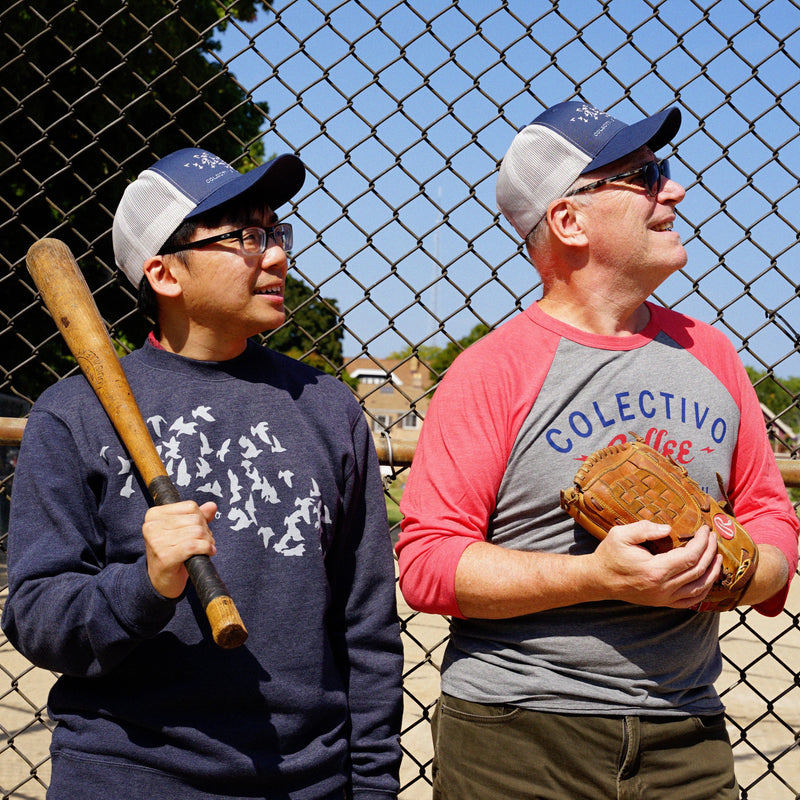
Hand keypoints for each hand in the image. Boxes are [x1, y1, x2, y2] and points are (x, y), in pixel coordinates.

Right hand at [142, 500, 217, 598]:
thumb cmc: (171, 553)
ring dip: (207, 541)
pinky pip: (194, 545)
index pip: (190, 507)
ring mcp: (157, 541)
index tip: (199, 530)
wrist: (160, 581)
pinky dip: (206, 548)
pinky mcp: (165, 556)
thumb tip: (212, 506)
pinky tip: (208, 552)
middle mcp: (152, 526)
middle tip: (203, 541)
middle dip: (205, 531)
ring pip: (197, 532)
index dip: (201, 518)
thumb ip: (197, 516)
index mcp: (154, 515)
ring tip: (204, 548)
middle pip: (195, 519)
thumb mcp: (182, 530)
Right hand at [591, 521, 721, 608]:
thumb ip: (644, 528)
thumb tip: (668, 528)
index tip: (705, 529)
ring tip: (717, 556)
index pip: (689, 556)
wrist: (599, 580)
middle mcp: (663, 587)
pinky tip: (707, 577)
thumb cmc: (609, 555)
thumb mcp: (620, 535)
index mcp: (655, 570)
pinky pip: (691, 600)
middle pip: (698, 570)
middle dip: (710, 552)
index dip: (702, 542)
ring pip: (700, 588)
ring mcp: (664, 598)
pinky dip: (704, 589)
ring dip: (712, 571)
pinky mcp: (663, 603)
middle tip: (713, 537)